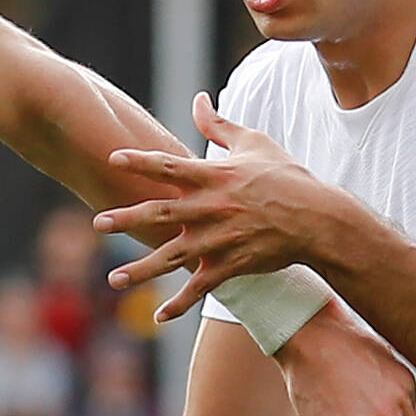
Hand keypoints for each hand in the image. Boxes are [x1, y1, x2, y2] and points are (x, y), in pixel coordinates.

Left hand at [91, 95, 338, 311]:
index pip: (170, 166)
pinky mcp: (230, 266)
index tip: (112, 157)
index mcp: (214, 176)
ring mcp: (219, 239)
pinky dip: (179, 305)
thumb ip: (219, 124)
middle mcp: (211, 208)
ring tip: (115, 280)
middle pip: (161, 213)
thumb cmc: (287, 177)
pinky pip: (200, 288)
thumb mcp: (254, 143)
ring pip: (173, 257)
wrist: (318, 219)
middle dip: (128, 219)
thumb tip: (198, 98)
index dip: (141, 161)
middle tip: (98, 224)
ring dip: (142, 270)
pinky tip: (159, 318)